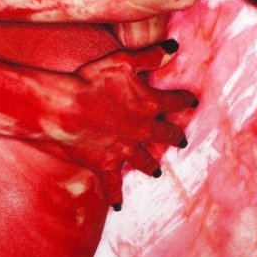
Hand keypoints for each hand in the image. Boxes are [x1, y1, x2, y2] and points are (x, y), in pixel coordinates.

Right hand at [52, 41, 196, 207]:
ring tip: (155, 172)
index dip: (184, 100)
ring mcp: (125, 150)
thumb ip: (150, 57)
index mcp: (150, 104)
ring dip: (150, 165)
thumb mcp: (122, 61)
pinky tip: (118, 207)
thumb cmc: (91, 80)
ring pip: (144, 161)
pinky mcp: (106, 164)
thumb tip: (173, 48)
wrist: (65, 108)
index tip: (191, 101)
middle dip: (174, 137)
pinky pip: (113, 185)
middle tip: (181, 140)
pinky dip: (116, 196)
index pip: (175, 102)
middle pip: (165, 135)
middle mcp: (142, 130)